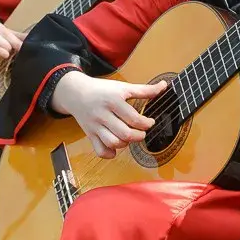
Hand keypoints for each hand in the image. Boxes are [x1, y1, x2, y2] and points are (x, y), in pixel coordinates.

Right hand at [50, 72, 164, 158]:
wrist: (75, 92)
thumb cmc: (101, 90)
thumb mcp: (122, 87)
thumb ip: (144, 90)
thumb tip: (164, 86)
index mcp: (113, 100)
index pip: (133, 118)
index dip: (146, 123)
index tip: (149, 122)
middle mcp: (103, 114)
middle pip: (124, 133)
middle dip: (138, 136)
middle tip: (141, 132)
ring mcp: (95, 126)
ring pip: (113, 143)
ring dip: (125, 144)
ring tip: (128, 137)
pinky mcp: (90, 134)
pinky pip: (100, 151)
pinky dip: (110, 153)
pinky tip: (116, 147)